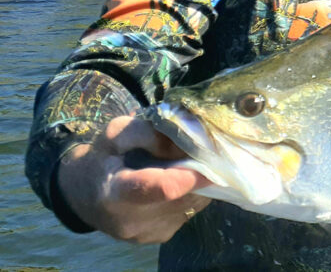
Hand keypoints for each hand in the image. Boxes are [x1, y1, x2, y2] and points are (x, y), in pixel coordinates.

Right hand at [57, 115, 211, 242]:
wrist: (84, 194)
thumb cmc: (102, 159)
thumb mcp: (116, 134)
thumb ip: (148, 133)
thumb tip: (185, 142)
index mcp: (115, 193)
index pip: (158, 188)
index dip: (188, 174)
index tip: (207, 158)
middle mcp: (131, 222)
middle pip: (183, 194)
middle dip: (197, 171)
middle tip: (194, 152)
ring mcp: (148, 234)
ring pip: (192, 202)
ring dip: (195, 182)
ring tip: (178, 167)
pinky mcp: (160, 236)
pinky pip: (190, 210)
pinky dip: (190, 193)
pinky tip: (175, 183)